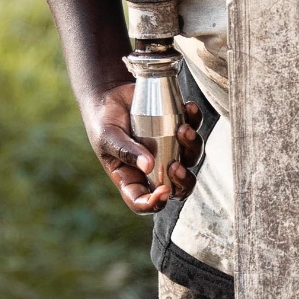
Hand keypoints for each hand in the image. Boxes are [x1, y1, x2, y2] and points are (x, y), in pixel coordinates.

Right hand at [84, 83, 201, 214]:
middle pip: (178, 186)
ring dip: (192, 146)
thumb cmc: (103, 121)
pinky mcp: (177, 128)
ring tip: (182, 129)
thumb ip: (125, 151)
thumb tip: (148, 166)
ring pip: (191, 157)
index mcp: (132, 178)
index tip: (163, 191)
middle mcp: (154, 168)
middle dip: (183, 181)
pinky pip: (194, 127)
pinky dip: (195, 118)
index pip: (143, 201)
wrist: (109, 94)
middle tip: (175, 166)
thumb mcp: (107, 137)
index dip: (155, 204)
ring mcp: (169, 148)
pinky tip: (189, 107)